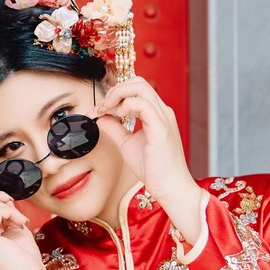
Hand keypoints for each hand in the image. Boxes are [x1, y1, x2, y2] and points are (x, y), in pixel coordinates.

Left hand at [95, 77, 202, 240]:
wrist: (170, 187)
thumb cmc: (153, 168)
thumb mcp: (127, 143)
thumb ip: (114, 128)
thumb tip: (100, 116)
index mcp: (156, 113)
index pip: (136, 89)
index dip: (114, 94)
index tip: (99, 110)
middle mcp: (161, 111)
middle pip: (138, 82)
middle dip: (115, 90)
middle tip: (102, 107)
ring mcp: (163, 117)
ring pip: (140, 87)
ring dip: (118, 95)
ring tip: (108, 110)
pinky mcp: (161, 128)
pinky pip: (143, 104)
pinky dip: (126, 105)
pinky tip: (119, 117)